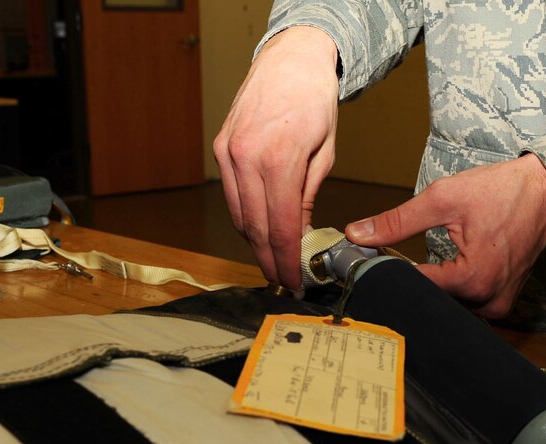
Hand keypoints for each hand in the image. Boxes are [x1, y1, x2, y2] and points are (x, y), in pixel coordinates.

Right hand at [213, 27, 339, 288]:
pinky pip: (232, 195)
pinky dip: (245, 217)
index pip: (280, 228)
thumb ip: (307, 196)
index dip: (287, 261)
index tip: (295, 281)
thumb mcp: (324, 153)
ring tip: (274, 260)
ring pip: (239, 215)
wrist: (290, 59)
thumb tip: (300, 234)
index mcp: (278, 161)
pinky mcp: (220, 148)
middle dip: (269, 260)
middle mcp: (246, 158)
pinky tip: (261, 229)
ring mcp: (229, 153)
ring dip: (255, 243)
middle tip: (283, 280)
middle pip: (255, 229)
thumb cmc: (315, 101)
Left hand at [345, 154, 545, 317]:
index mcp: (473, 279)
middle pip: (430, 300)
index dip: (387, 274)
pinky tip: (439, 272)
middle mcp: (488, 300)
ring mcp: (498, 304)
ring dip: (429, 288)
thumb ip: (397, 222)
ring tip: (413, 266)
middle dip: (408, 283)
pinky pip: (465, 303)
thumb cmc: (502, 190)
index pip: (414, 287)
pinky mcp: (502, 301)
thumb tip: (358, 233)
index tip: (368, 261)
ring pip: (446, 305)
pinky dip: (449, 289)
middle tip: (389, 261)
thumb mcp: (443, 199)